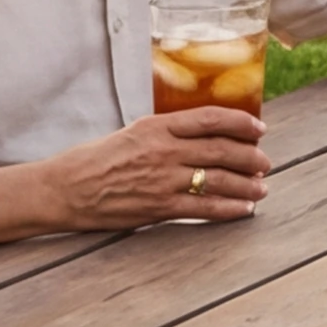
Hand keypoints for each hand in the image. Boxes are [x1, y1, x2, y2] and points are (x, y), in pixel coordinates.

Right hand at [27, 107, 266, 230]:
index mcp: (157, 126)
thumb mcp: (132, 133)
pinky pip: (203, 208)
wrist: (61, 189)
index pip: (211, 118)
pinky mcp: (157, 208)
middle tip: (265, 162)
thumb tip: (202, 136)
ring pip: (218, 180)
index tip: (259, 128)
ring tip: (262, 187)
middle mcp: (163, 150)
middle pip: (221, 150)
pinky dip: (229, 209)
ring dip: (246, 184)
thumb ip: (166, 133)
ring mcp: (161, 180)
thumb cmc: (93, 160)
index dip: (241, 122)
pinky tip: (244, 208)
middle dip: (251, 156)